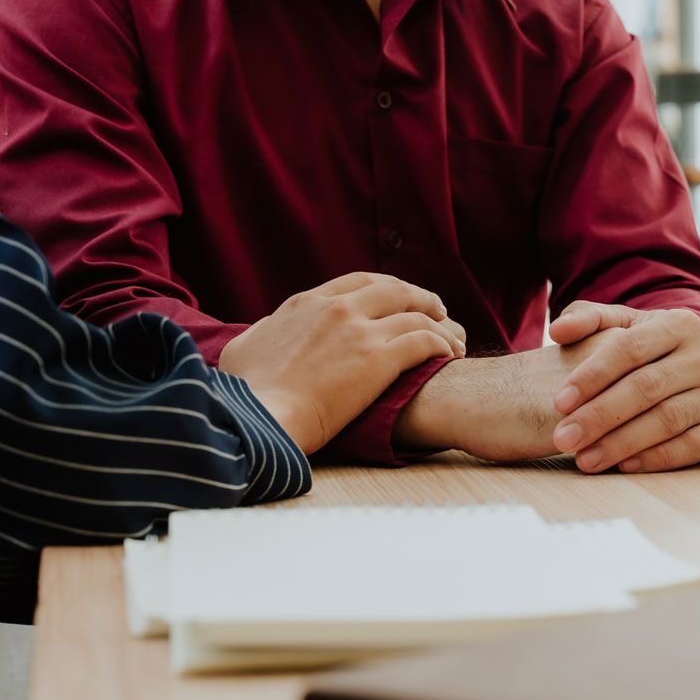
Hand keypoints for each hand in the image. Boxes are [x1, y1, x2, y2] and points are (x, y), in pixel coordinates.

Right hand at [219, 273, 466, 453]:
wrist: (259, 418)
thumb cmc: (247, 393)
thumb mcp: (246, 346)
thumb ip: (269, 330)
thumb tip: (272, 328)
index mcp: (307, 303)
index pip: (360, 281)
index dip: (389, 287)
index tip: (403, 298)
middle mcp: (336, 309)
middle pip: (396, 289)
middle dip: (422, 298)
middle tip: (439, 311)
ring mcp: (359, 332)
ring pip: (418, 315)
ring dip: (441, 326)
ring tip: (454, 341)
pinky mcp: (378, 360)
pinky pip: (425, 341)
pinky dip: (443, 346)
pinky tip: (450, 357)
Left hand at [547, 302, 699, 473]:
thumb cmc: (659, 351)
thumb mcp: (630, 326)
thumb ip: (590, 319)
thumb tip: (558, 330)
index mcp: (679, 325)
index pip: (630, 349)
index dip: (592, 376)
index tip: (559, 402)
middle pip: (647, 388)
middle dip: (600, 416)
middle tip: (564, 438)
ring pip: (667, 420)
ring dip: (621, 443)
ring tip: (585, 459)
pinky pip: (690, 448)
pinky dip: (655, 458)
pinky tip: (623, 466)